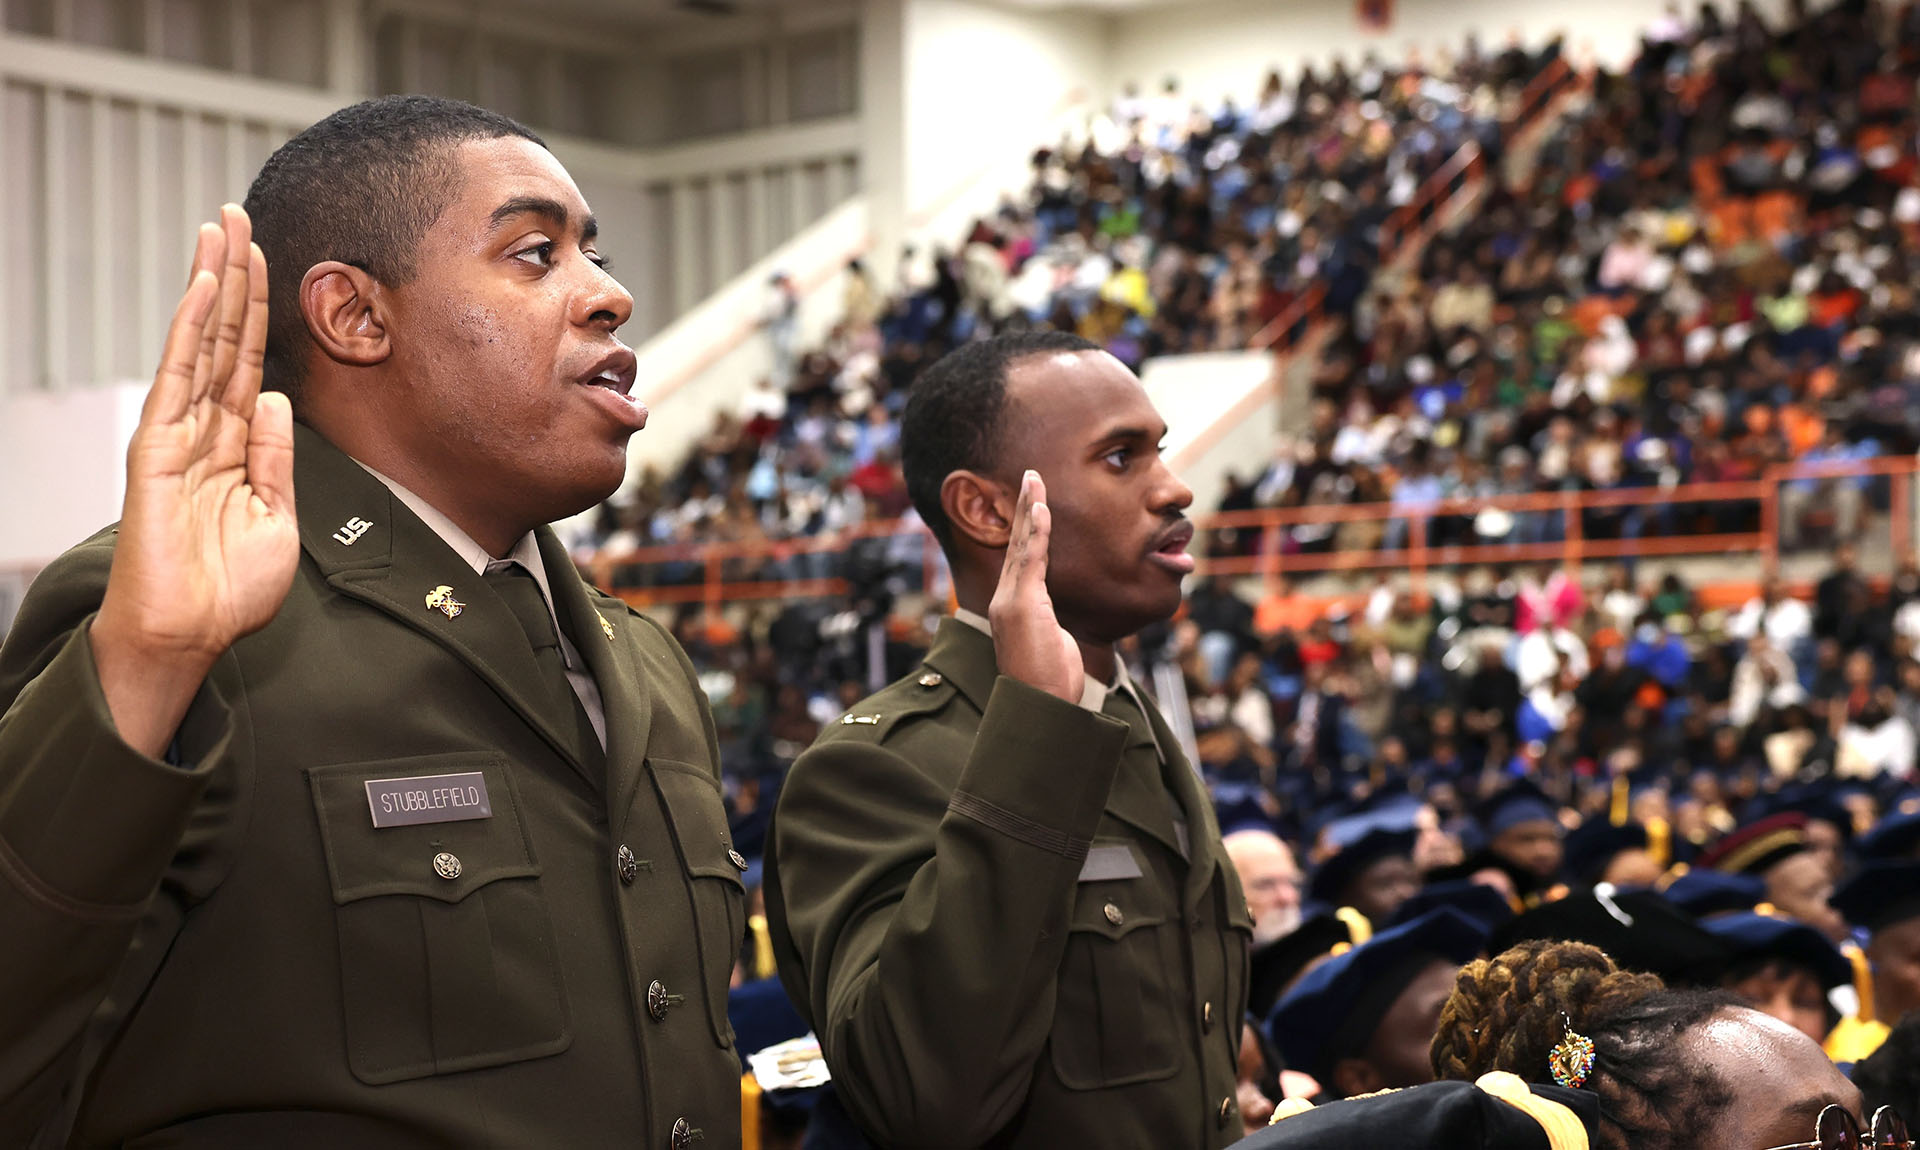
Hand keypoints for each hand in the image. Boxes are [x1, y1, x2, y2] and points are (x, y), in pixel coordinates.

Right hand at [90, 205, 297, 755]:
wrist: (189, 634)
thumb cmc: (229, 590)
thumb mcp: (277, 515)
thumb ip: (276, 456)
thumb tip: (277, 398)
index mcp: (234, 445)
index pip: (248, 361)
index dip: (258, 310)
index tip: (268, 259)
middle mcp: (204, 429)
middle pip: (222, 336)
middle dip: (233, 276)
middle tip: (239, 216)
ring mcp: (177, 432)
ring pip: (199, 342)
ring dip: (213, 284)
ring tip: (221, 229)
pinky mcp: (155, 447)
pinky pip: (178, 377)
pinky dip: (192, 331)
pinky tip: (205, 290)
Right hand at [988, 471, 1083, 703]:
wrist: (1041, 707)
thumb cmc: (1051, 685)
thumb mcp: (1057, 647)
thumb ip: (1056, 625)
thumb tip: (1064, 617)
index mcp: (1015, 608)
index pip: (1023, 558)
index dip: (1028, 529)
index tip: (1035, 502)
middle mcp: (1007, 601)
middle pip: (1017, 544)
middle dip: (1023, 508)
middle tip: (1029, 476)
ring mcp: (1012, 602)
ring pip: (1022, 546)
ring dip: (1029, 509)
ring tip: (1033, 480)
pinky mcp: (1021, 606)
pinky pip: (1030, 560)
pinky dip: (1036, 532)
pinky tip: (1041, 508)